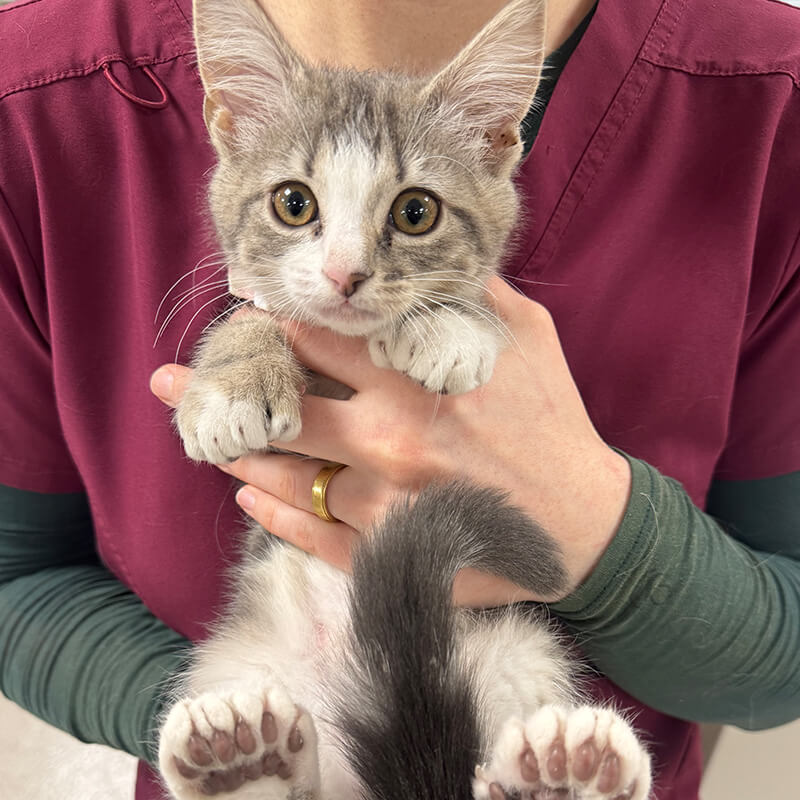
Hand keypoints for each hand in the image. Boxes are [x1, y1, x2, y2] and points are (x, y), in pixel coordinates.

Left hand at [151, 277, 630, 605]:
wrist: (585, 522)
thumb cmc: (555, 423)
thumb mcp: (528, 337)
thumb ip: (471, 292)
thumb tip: (423, 254)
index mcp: (418, 382)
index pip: (323, 342)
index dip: (277, 322)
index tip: (247, 313)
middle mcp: (391, 442)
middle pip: (285, 408)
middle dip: (226, 387)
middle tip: (174, 378)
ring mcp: (385, 505)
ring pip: (286, 476)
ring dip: (238, 452)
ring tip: (198, 435)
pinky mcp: (390, 553)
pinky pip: (313, 535)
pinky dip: (273, 516)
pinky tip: (250, 497)